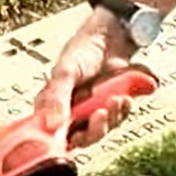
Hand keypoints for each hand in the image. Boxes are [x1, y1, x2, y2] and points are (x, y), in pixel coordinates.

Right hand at [35, 10, 139, 147]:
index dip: (68, 139)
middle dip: (96, 128)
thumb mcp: (65, 72)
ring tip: (116, 99)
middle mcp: (73, 112)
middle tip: (101, 113)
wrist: (111, 36)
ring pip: (103, 129)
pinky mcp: (111, 107)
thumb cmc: (83, 50)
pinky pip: (118, 118)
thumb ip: (56, 98)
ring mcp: (93, 110)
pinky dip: (122, 109)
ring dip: (112, 117)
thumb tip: (51, 124)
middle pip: (84, 138)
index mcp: (53, 106)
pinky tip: (124, 97)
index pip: (56, 137)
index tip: (78, 133)